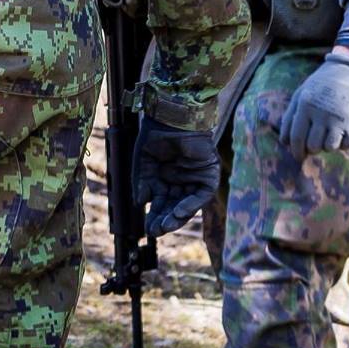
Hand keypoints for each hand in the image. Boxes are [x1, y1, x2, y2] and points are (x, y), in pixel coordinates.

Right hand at [133, 120, 220, 236]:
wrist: (171, 117)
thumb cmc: (156, 135)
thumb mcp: (144, 163)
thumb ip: (143, 183)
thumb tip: (140, 204)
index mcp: (165, 179)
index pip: (160, 204)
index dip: (154, 216)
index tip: (147, 228)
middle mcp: (180, 181)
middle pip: (173, 207)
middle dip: (165, 220)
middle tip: (155, 230)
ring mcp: (195, 179)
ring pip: (188, 205)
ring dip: (177, 216)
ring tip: (166, 225)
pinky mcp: (208, 175)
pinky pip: (202, 195)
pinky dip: (191, 204)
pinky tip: (179, 211)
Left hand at [279, 49, 348, 158]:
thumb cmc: (322, 83)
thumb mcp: (301, 93)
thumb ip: (290, 116)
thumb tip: (284, 142)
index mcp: (306, 106)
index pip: (296, 138)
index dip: (296, 151)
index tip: (298, 156)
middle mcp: (322, 114)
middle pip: (313, 146)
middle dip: (312, 148)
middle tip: (314, 143)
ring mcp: (340, 119)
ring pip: (329, 148)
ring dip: (327, 145)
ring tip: (328, 136)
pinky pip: (347, 145)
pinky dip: (343, 143)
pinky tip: (342, 133)